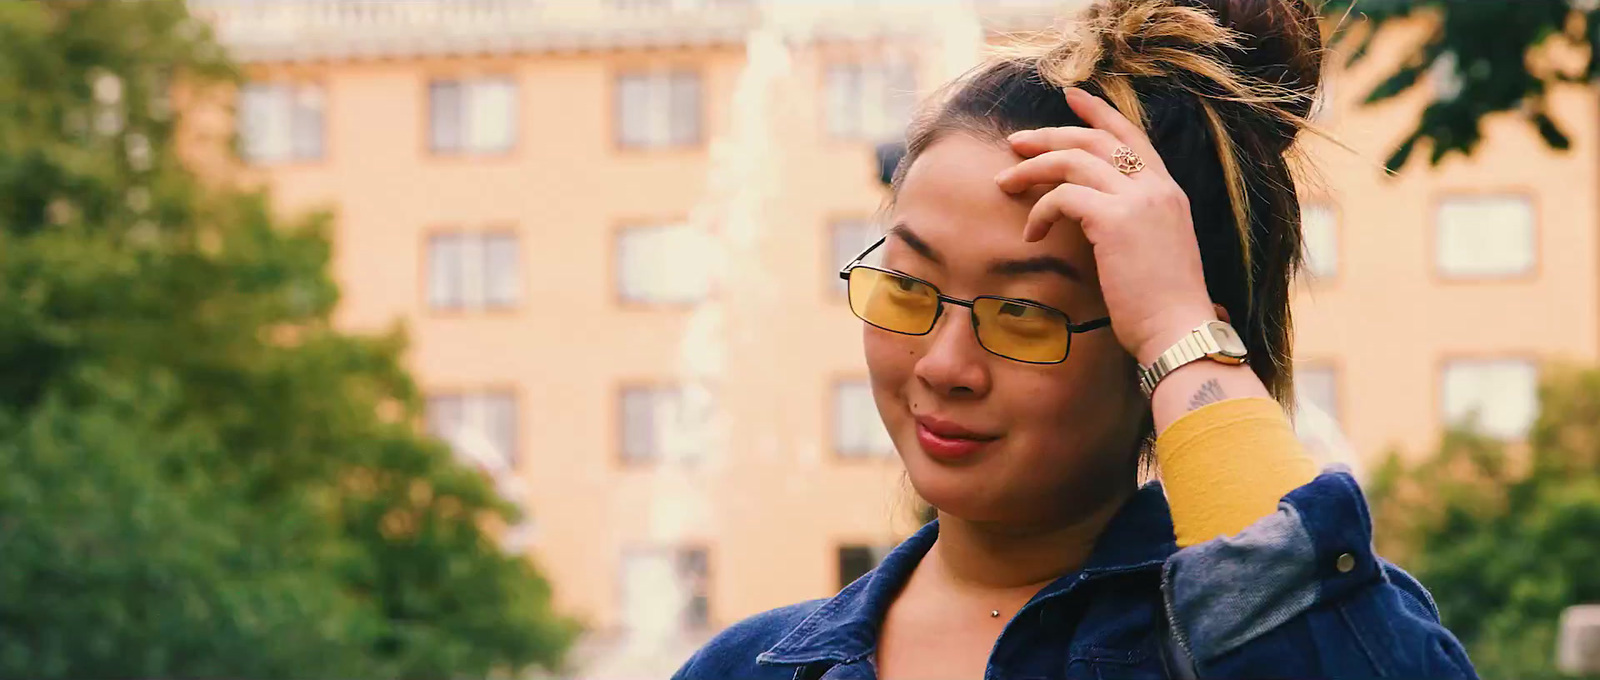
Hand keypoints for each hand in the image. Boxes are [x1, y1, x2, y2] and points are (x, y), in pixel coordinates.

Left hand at [994, 87, 1216, 364]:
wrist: (1179, 332)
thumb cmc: (1162, 306)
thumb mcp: (1153, 251)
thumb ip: (1131, 223)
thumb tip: (1093, 217)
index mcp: (1168, 191)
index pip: (1131, 135)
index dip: (1099, 113)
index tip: (1071, 96)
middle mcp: (1156, 187)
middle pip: (1094, 140)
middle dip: (1050, 136)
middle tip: (1015, 143)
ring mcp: (1138, 200)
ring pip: (1073, 160)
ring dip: (1032, 169)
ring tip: (1004, 183)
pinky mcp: (1114, 220)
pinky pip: (1063, 197)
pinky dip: (1040, 211)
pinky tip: (1030, 234)